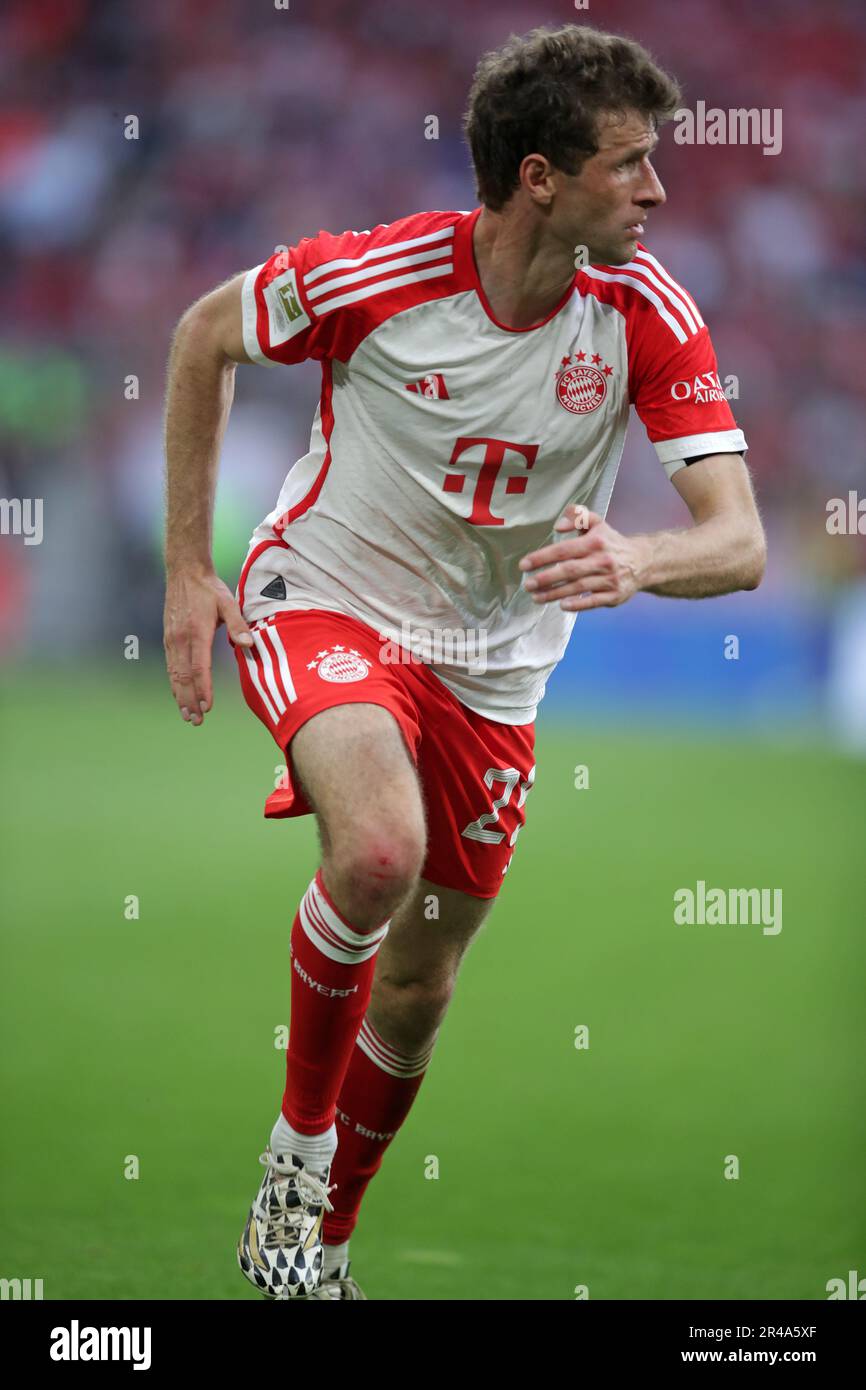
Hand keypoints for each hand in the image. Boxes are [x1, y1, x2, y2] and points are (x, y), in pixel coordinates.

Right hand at [163, 567, 252, 724]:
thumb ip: (238, 625)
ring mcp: (171, 639)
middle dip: (190, 700)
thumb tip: (249, 645)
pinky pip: (170, 666)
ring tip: (187, 715)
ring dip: (180, 696)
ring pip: (174, 674)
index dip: (203, 689)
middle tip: (196, 720)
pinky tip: (179, 695)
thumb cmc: (209, 588)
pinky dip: (174, 683)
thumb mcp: (228, 602)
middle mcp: (180, 639)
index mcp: (196, 632)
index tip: (207, 707)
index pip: (199, 667)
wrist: (184, 571)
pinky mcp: (168, 638)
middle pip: (183, 676)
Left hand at [518, 504, 649, 611]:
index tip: (524, 565)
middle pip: (569, 571)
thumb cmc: (612, 543)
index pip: (564, 550)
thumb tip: (558, 525)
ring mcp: (609, 579)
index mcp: (595, 542)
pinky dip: (577, 604)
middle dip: (545, 578)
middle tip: (527, 584)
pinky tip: (562, 605)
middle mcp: (602, 560)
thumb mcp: (597, 524)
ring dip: (554, 594)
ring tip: (536, 597)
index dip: (542, 557)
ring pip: (578, 588)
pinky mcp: (614, 595)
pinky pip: (593, 602)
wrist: (643, 562)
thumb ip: (578, 517)